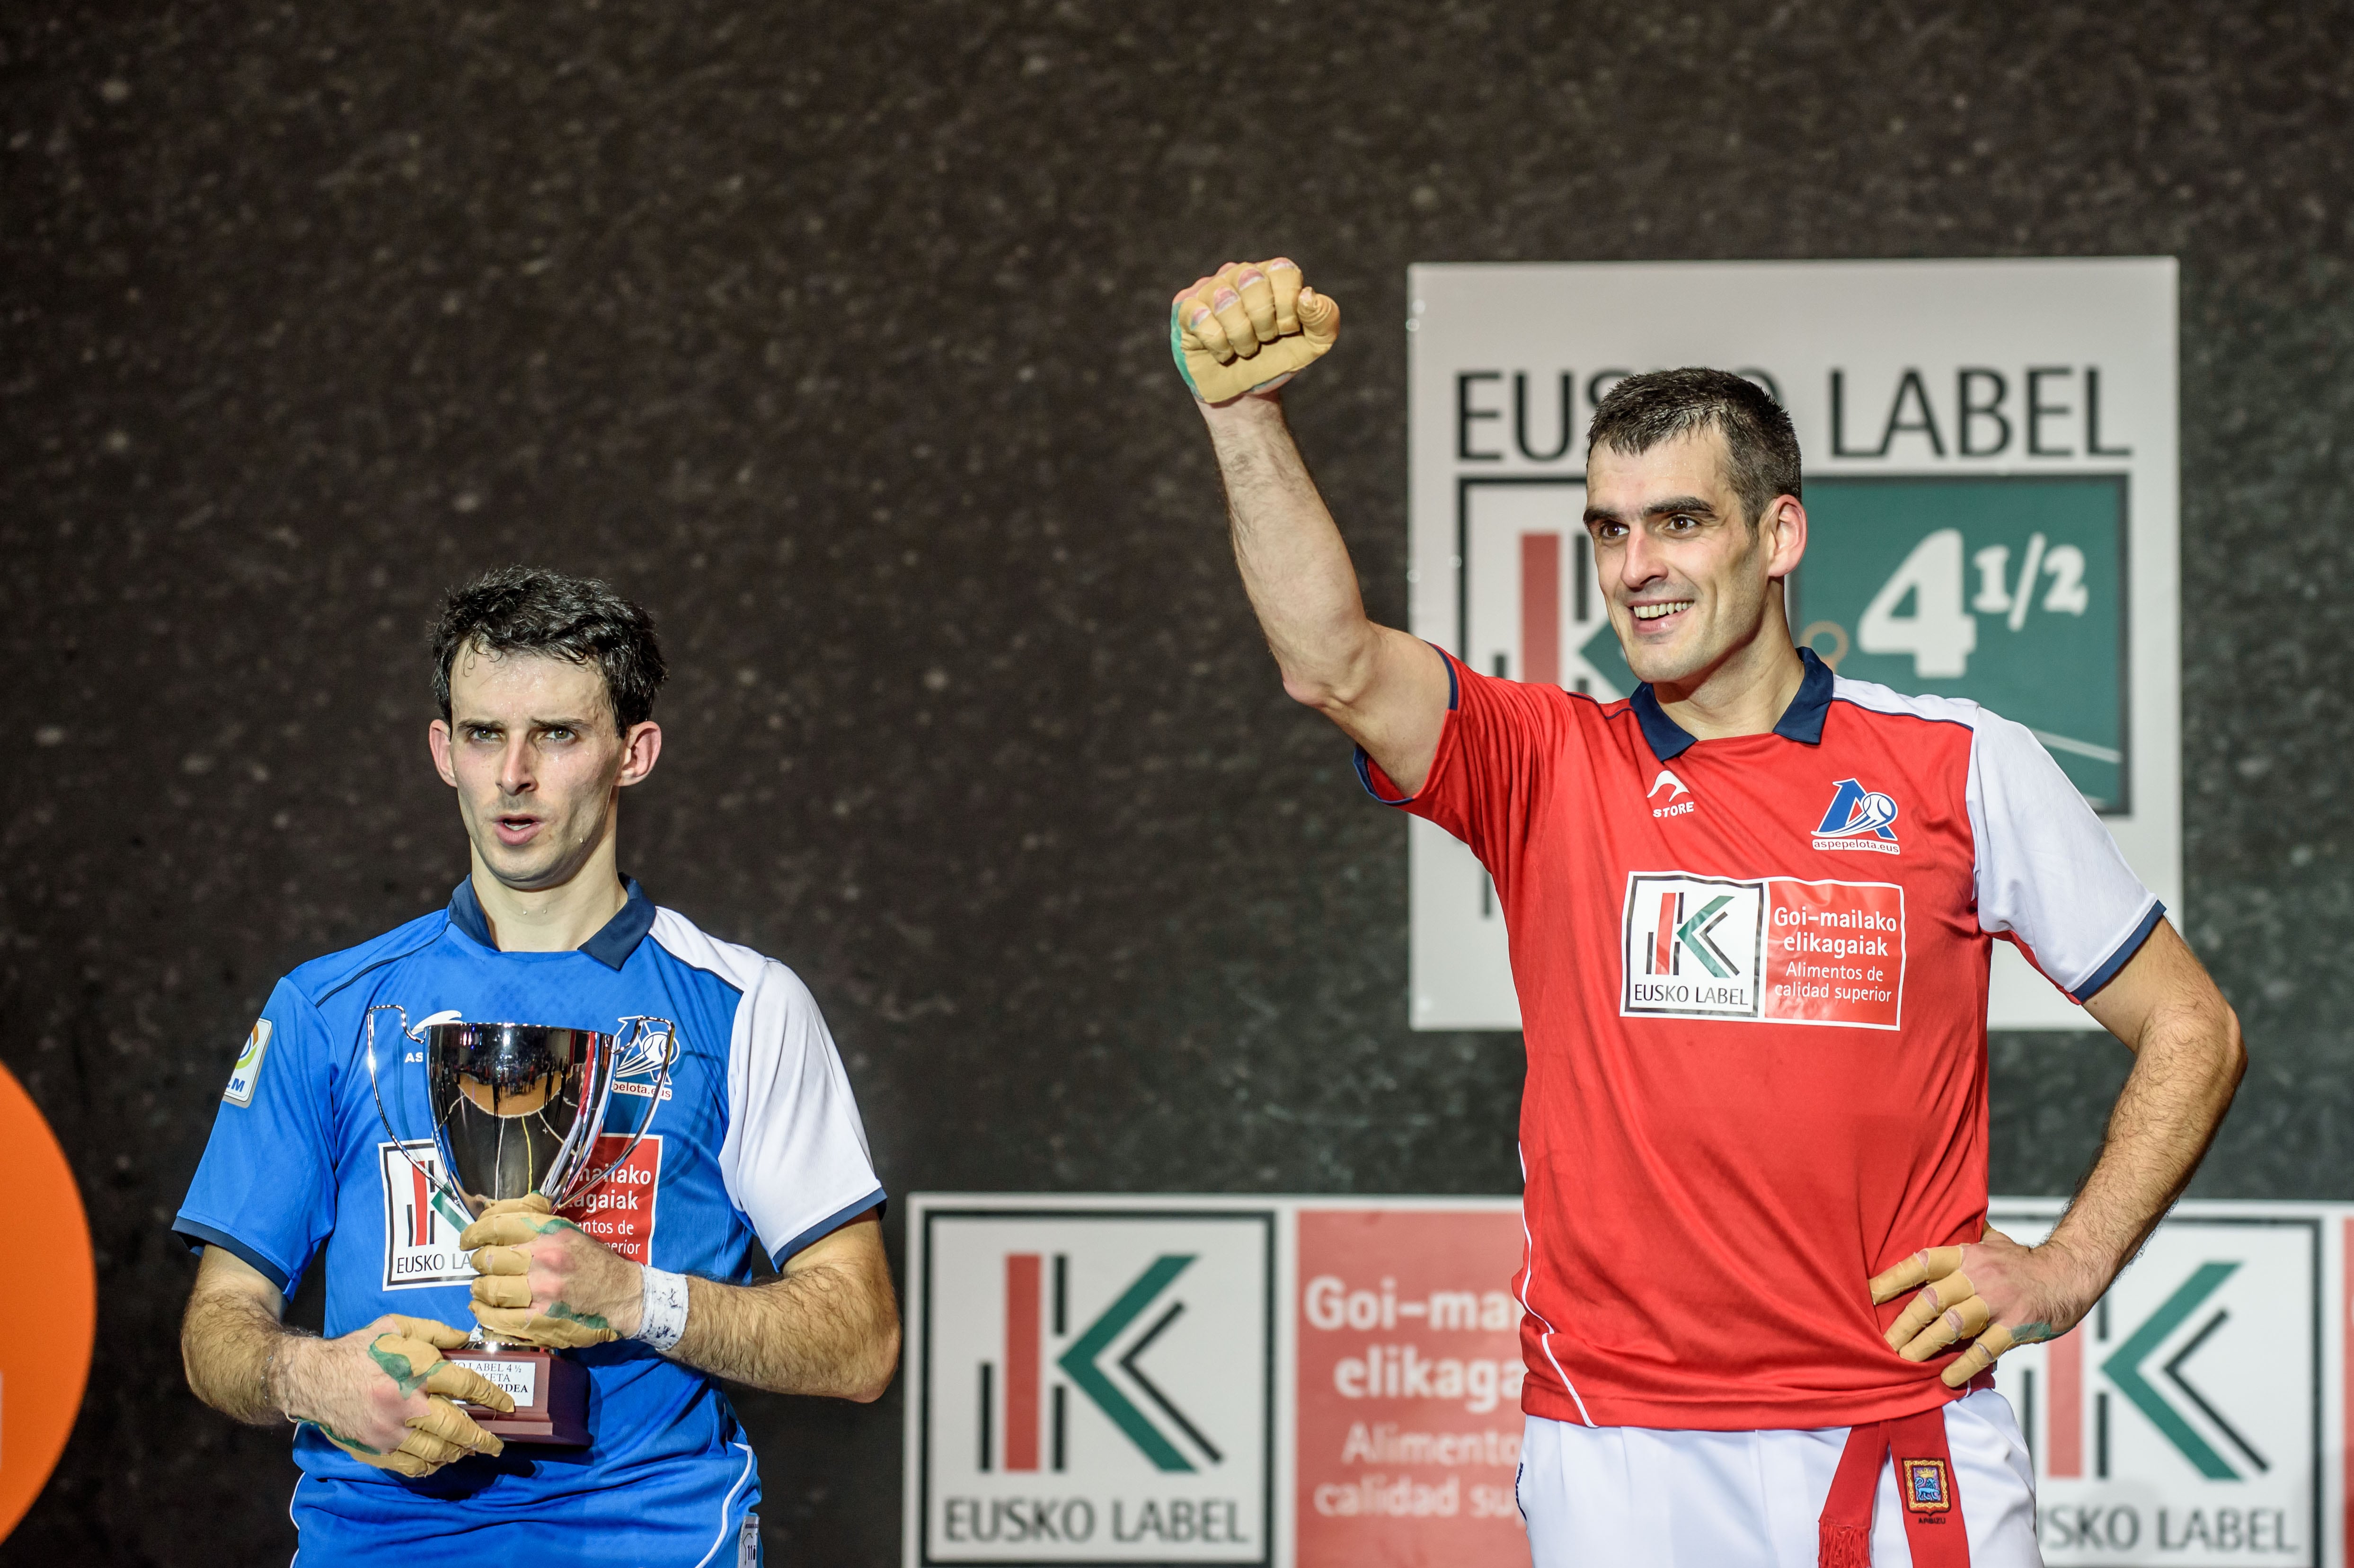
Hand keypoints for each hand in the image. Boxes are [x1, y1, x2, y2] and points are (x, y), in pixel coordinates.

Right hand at [280, 1314, 512, 1477]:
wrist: (313, 1378)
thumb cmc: (358, 1350)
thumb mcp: (395, 1326)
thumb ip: (434, 1331)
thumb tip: (465, 1339)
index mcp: (416, 1371)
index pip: (466, 1386)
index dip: (491, 1396)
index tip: (507, 1405)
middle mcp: (407, 1404)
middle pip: (456, 1427)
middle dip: (482, 1438)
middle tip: (497, 1444)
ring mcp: (391, 1432)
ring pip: (437, 1451)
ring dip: (459, 1452)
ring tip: (471, 1450)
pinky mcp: (376, 1449)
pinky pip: (412, 1465)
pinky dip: (431, 1465)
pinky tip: (440, 1459)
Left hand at [461, 1194, 637, 1346]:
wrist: (622, 1296)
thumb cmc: (592, 1261)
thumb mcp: (568, 1229)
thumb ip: (534, 1216)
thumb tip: (496, 1208)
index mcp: (550, 1234)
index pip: (496, 1225)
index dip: (474, 1232)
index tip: (468, 1240)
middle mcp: (544, 1260)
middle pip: (488, 1258)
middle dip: (479, 1261)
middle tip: (484, 1264)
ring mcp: (540, 1293)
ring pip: (488, 1288)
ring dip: (479, 1287)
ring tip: (483, 1287)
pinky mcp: (539, 1323)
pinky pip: (495, 1318)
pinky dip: (482, 1312)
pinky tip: (483, 1308)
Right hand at [1170, 259, 1339, 403]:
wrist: (1247, 394)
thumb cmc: (1278, 360)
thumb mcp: (1314, 344)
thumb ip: (1324, 317)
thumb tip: (1307, 296)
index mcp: (1272, 274)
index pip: (1283, 271)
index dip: (1288, 307)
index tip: (1286, 331)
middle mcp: (1240, 273)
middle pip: (1253, 283)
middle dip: (1263, 324)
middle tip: (1261, 341)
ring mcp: (1210, 287)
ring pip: (1225, 300)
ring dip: (1240, 337)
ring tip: (1242, 349)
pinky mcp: (1186, 308)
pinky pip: (1200, 317)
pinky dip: (1217, 343)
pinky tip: (1221, 352)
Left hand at [1870, 1227, 2098, 1386]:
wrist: (2070, 1274)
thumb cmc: (2024, 1262)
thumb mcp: (1991, 1242)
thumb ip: (1963, 1240)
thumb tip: (1933, 1225)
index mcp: (1967, 1255)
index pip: (1922, 1262)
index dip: (1894, 1277)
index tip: (1869, 1293)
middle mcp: (1979, 1276)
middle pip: (1931, 1300)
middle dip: (1905, 1323)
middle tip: (1885, 1342)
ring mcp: (1998, 1302)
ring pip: (1953, 1325)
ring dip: (1927, 1344)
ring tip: (1906, 1359)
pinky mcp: (2016, 1326)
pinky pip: (1984, 1350)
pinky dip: (1964, 1366)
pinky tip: (1947, 1378)